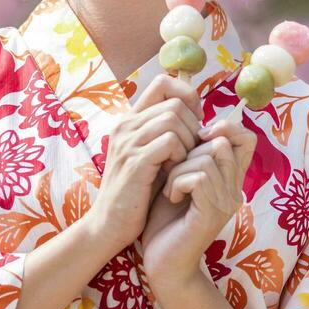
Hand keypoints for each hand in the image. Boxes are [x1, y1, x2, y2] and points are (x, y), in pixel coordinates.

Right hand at [82, 74, 200, 250]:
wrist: (109, 225)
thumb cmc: (137, 192)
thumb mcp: (152, 155)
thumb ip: (167, 133)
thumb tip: (200, 115)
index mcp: (130, 120)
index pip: (162, 82)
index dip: (187, 96)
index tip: (195, 122)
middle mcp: (126, 125)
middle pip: (174, 103)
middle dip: (193, 126)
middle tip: (191, 152)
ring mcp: (128, 142)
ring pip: (173, 119)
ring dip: (189, 142)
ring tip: (182, 163)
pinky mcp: (134, 162)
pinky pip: (170, 142)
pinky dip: (181, 156)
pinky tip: (174, 172)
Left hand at [141, 114, 256, 286]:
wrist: (164, 265)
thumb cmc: (167, 222)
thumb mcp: (180, 179)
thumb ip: (192, 155)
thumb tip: (195, 124)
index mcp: (230, 179)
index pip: (246, 137)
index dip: (224, 128)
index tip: (196, 140)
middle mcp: (235, 189)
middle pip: (224, 142)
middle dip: (191, 149)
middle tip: (175, 172)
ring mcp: (227, 202)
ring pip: (209, 157)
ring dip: (180, 168)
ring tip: (172, 188)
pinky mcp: (213, 213)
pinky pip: (199, 177)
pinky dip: (178, 182)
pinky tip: (172, 198)